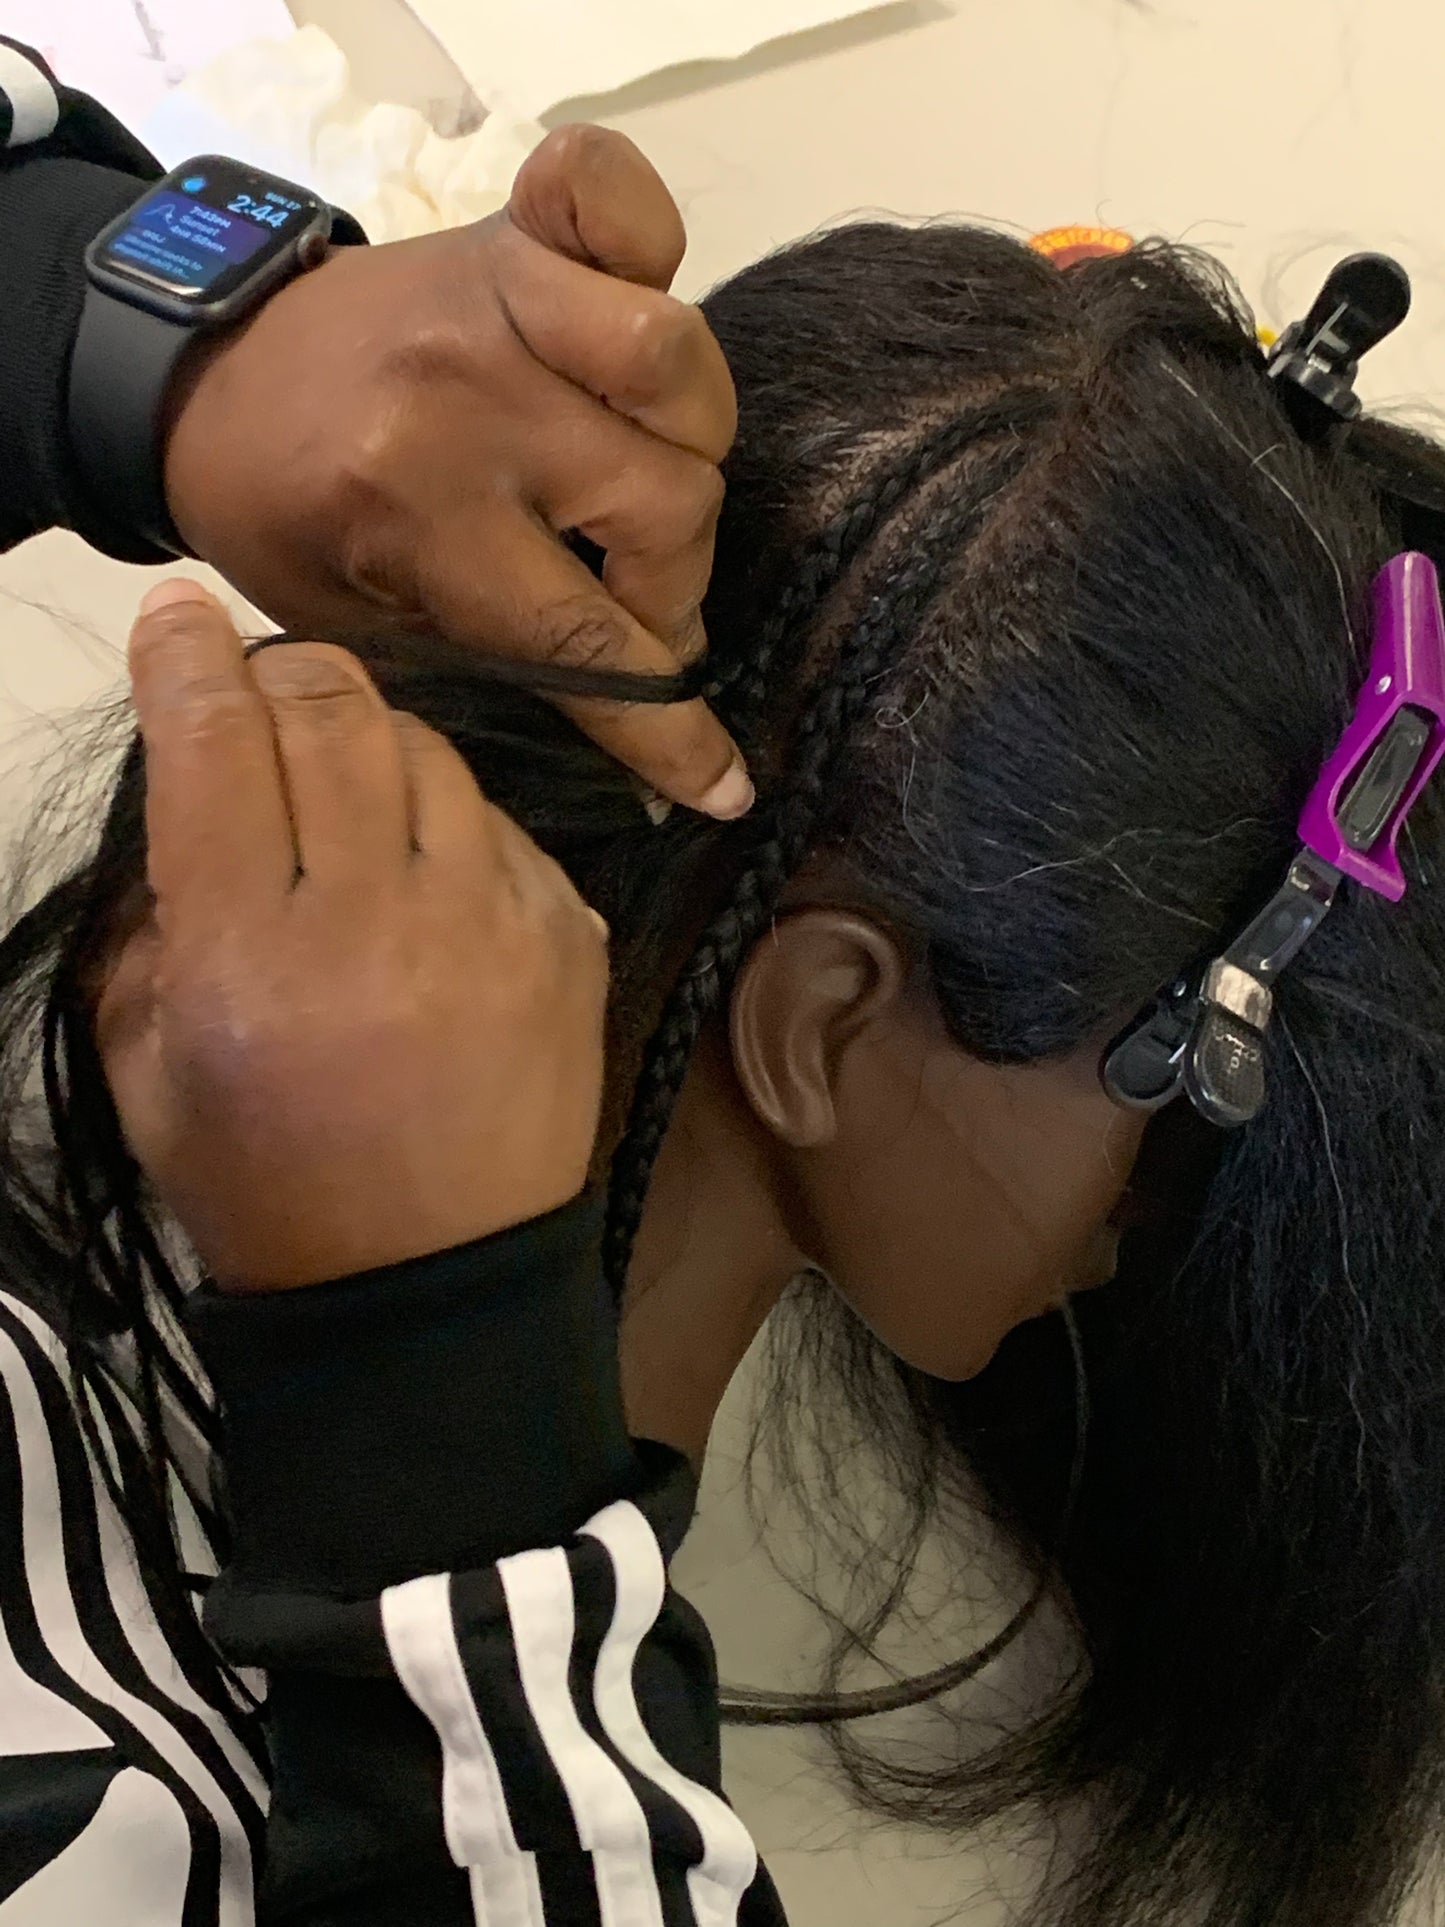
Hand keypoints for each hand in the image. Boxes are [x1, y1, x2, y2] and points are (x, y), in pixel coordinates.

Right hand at [95, 579, 607, 1292]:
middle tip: (262, 695)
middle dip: (283, 673)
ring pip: (429, 749)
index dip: (186, 660)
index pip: (212, 748)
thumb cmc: (269, 1184)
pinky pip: (503, 824)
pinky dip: (452, 823)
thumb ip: (155, 921)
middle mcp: (375, 921)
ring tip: (346, 794)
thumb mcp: (151, 1066)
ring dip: (372, 741)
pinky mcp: (567, 941)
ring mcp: (490, 926)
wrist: (427, 1288)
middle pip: (333, 714)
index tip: (177, 618)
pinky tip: (428, 876)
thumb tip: (190, 792)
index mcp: (248, 958)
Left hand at [163, 125, 750, 820]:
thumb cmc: (288, 524)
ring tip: (636, 487)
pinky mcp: (510, 231)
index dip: (664, 724)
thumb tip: (675, 766)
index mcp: (419, 509)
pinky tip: (632, 295)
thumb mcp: (374, 637)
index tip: (716, 781)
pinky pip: (617, 196)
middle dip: (667, 587)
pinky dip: (642, 231)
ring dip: (684, 448)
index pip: (589, 639)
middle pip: (670, 506)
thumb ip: (515, 679)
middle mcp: (471, 395)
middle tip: (629, 603)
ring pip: (680, 373)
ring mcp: (498, 297)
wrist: (201, 382)